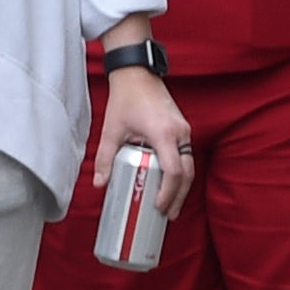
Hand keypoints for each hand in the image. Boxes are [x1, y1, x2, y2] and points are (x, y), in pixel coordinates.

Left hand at [100, 64, 195, 220]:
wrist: (138, 73)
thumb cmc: (126, 98)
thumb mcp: (112, 130)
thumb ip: (104, 158)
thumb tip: (99, 183)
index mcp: (163, 134)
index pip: (173, 171)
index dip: (168, 193)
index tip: (159, 207)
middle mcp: (179, 133)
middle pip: (187, 173)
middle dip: (179, 197)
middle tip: (168, 215)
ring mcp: (184, 130)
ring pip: (190, 166)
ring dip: (182, 187)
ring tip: (171, 205)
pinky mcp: (182, 128)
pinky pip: (187, 156)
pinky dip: (181, 173)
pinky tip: (171, 184)